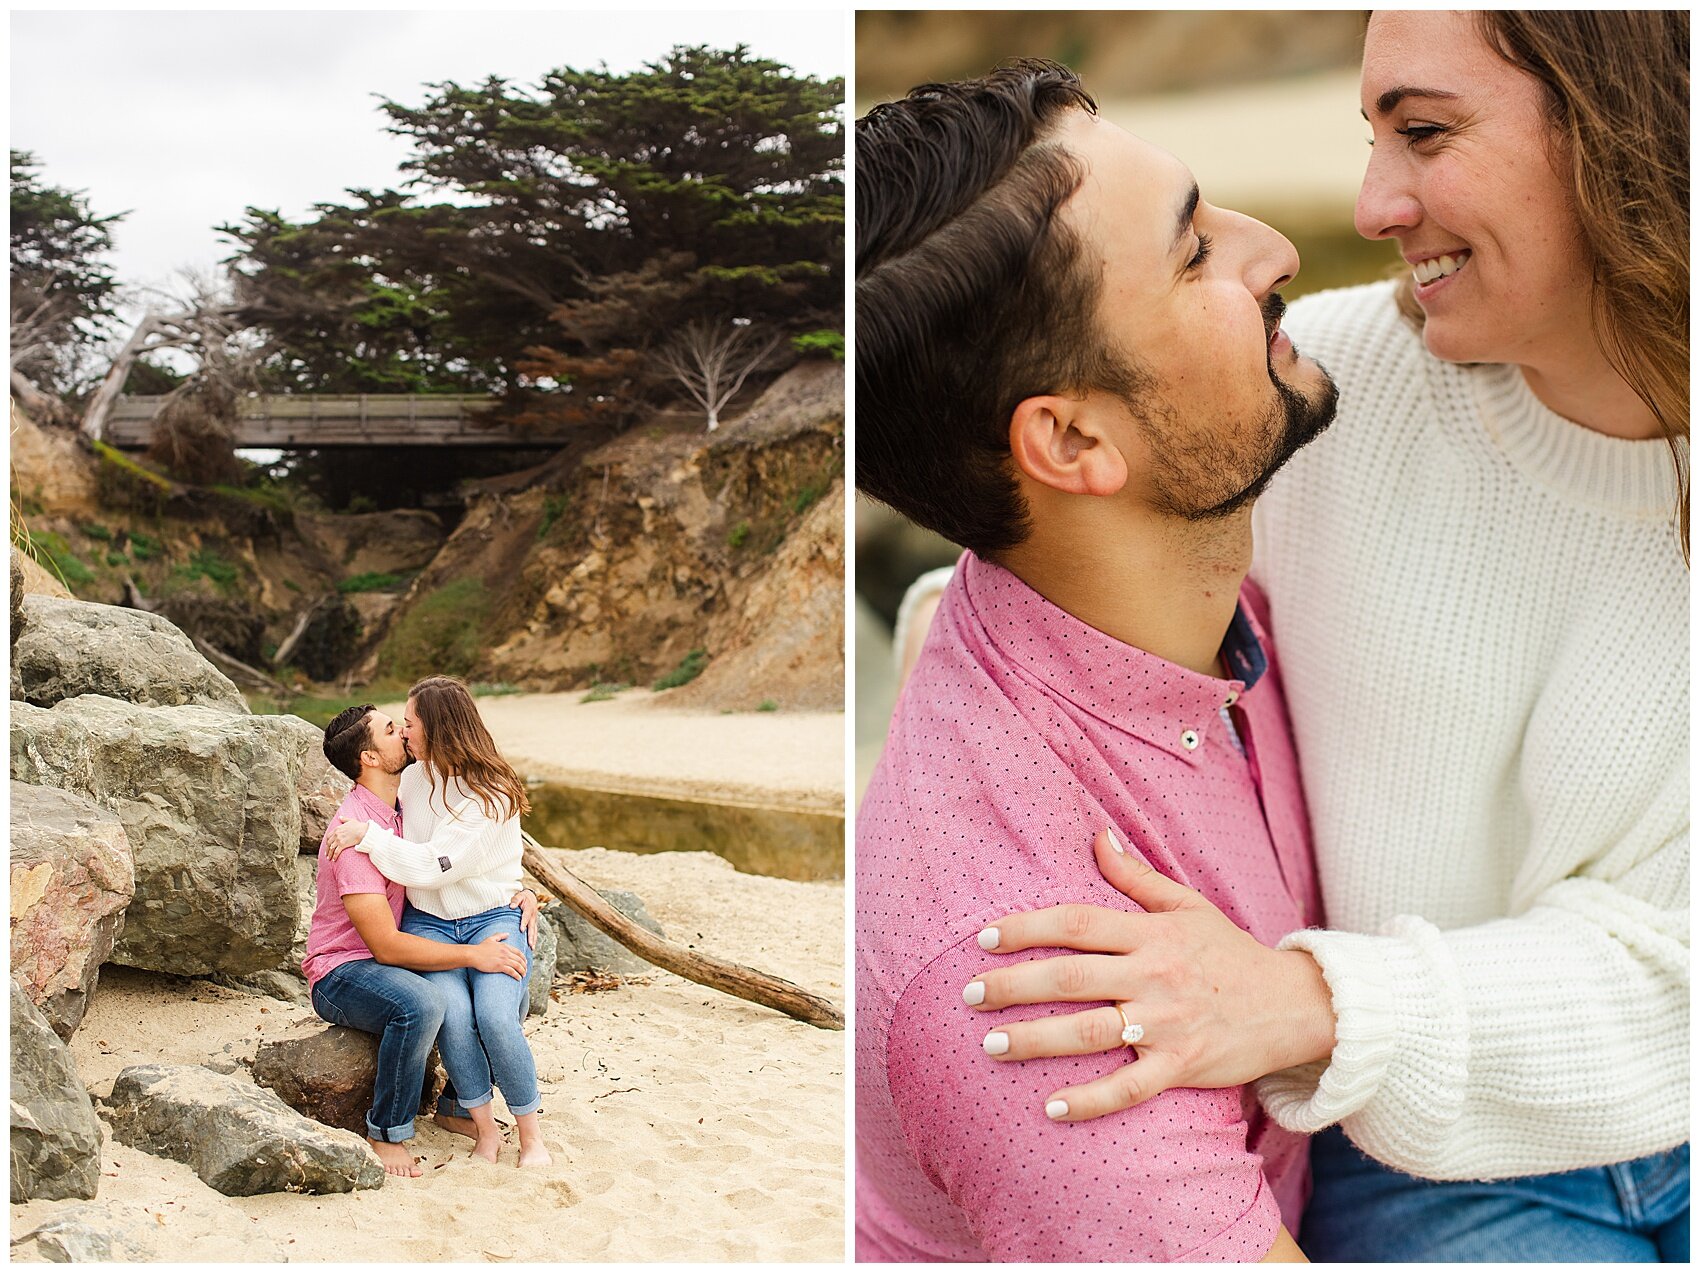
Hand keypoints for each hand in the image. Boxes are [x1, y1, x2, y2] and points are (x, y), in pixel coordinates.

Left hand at [324, 818, 370, 860]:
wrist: (363, 831)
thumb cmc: (359, 826)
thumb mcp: (351, 820)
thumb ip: (344, 819)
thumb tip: (340, 817)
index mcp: (337, 829)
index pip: (328, 836)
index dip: (327, 842)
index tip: (327, 846)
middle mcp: (336, 834)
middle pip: (328, 843)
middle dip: (327, 849)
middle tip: (327, 854)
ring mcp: (339, 840)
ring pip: (331, 848)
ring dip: (329, 854)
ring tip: (329, 858)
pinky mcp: (342, 845)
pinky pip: (336, 852)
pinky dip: (334, 856)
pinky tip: (333, 860)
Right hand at [467, 933, 526, 979]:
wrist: (473, 955)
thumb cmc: (480, 948)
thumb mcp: (491, 939)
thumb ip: (500, 935)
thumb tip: (508, 934)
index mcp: (505, 946)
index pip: (518, 952)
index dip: (523, 958)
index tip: (525, 962)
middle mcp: (506, 952)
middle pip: (519, 960)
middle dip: (524, 966)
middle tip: (525, 971)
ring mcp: (503, 959)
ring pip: (517, 966)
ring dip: (522, 971)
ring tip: (523, 975)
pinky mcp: (499, 966)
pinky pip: (511, 971)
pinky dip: (516, 975)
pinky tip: (518, 978)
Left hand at [509, 889, 539, 949]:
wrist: (531, 897)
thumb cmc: (523, 897)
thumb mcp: (519, 896)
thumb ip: (515, 900)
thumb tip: (511, 906)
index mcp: (529, 909)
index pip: (526, 917)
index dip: (524, 923)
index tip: (522, 930)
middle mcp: (533, 916)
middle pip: (532, 927)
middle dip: (531, 936)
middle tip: (530, 944)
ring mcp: (534, 920)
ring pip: (534, 931)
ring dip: (533, 939)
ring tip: (532, 947)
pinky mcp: (534, 923)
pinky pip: (534, 932)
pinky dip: (534, 939)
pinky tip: (532, 945)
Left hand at [965, 828, 1336, 1121]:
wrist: (1292, 1004)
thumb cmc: (1229, 952)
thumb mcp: (1187, 905)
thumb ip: (1135, 876)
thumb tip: (1096, 835)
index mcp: (1151, 934)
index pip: (1076, 924)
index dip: (1026, 928)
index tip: (984, 939)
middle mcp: (1154, 976)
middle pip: (1071, 979)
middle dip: (1013, 986)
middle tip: (969, 994)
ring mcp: (1166, 1024)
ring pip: (1090, 1033)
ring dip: (1036, 1039)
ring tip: (991, 1044)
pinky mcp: (1181, 1066)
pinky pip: (1129, 1087)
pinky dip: (1091, 1100)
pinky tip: (1051, 1106)